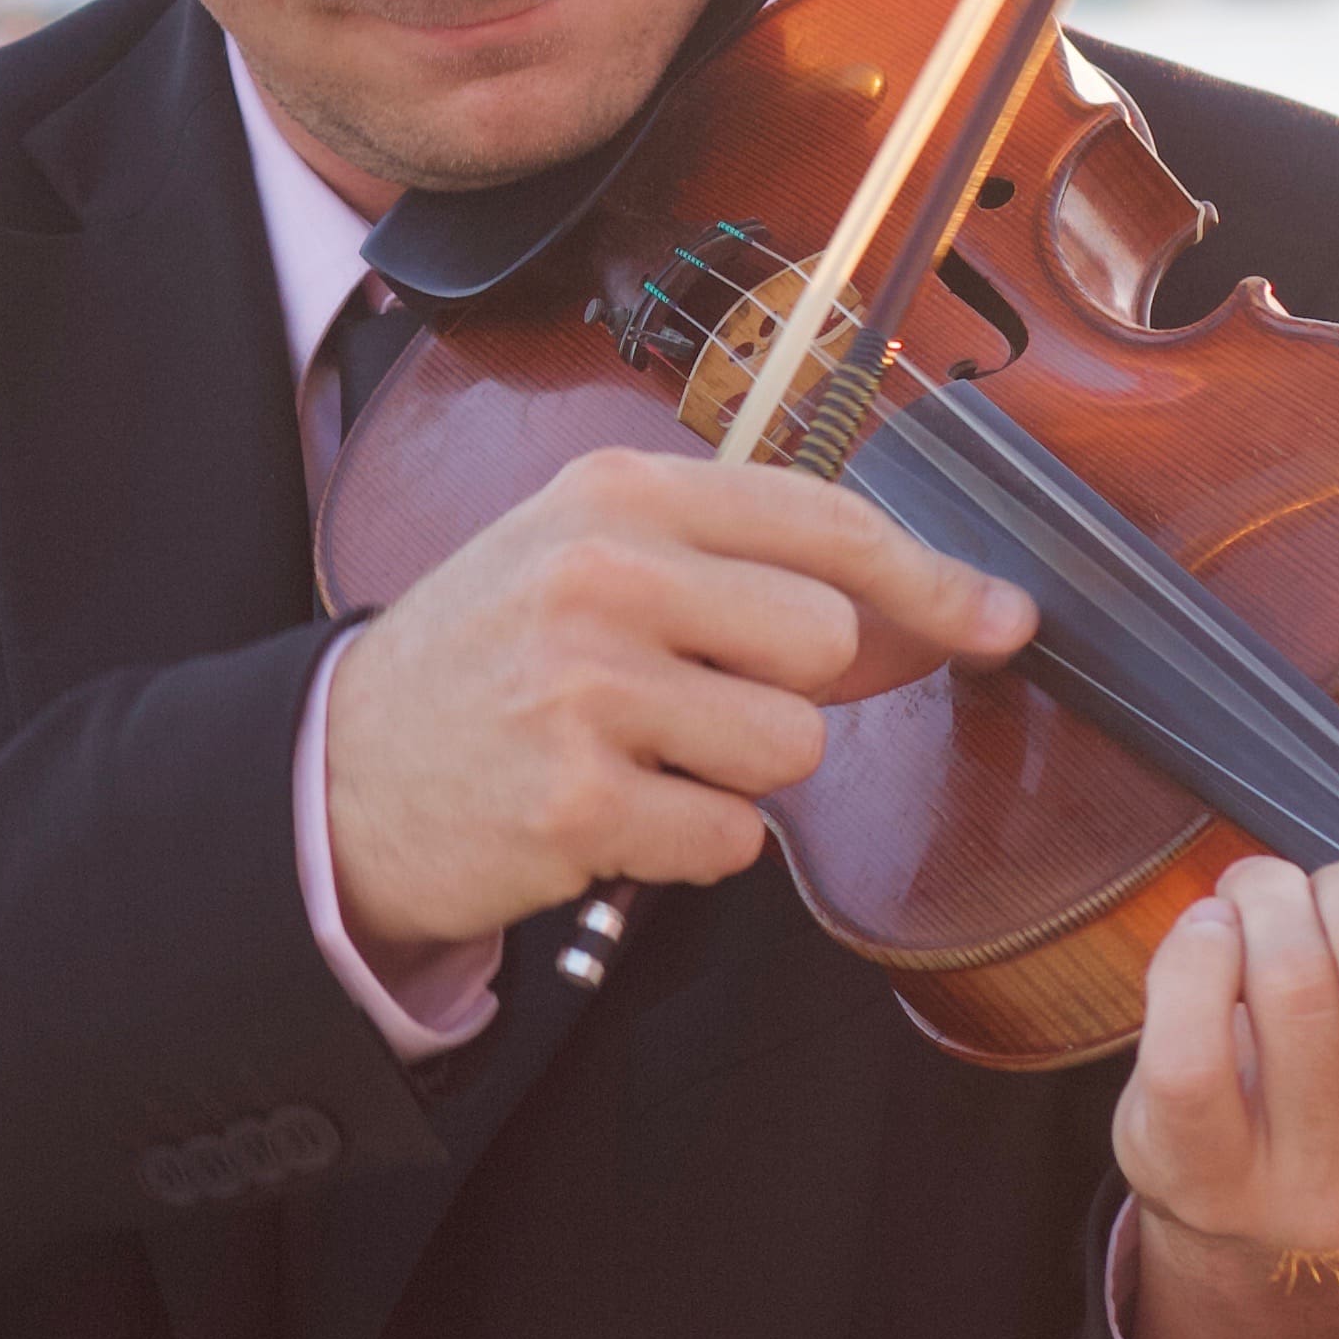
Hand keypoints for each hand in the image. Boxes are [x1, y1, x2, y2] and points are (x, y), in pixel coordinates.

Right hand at [322, 447, 1034, 971]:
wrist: (339, 775)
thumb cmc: (486, 663)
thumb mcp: (586, 561)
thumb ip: (738, 567)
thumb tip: (942, 609)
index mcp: (616, 493)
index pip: (822, 519)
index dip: (930, 577)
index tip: (999, 617)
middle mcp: (604, 575)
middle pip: (825, 642)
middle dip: (790, 692)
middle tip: (698, 704)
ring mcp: (588, 688)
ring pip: (790, 748)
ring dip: (737, 775)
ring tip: (641, 757)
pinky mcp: (580, 801)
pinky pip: (734, 839)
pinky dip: (691, 845)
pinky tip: (614, 814)